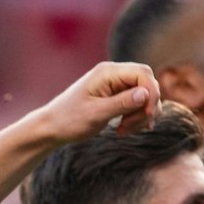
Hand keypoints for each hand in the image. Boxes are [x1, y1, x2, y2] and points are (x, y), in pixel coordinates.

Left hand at [34, 61, 158, 141]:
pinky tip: (126, 130)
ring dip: (141, 115)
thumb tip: (146, 94)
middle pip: (147, 84)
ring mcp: (116, 85)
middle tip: (131, 126)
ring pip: (144, 96)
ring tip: (123, 131)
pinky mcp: (116, 97)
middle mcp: (113, 75)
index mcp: (107, 72)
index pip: (143, 73)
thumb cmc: (69, 120)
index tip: (146, 114)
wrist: (52, 128)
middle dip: (146, 107)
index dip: (151, 92)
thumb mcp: (95, 114)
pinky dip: (136, 118)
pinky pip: (137, 104)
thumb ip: (121, 103)